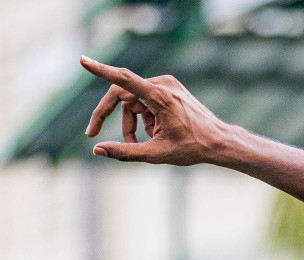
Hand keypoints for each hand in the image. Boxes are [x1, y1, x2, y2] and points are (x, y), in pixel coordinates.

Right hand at [81, 57, 234, 164]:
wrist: (220, 142)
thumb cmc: (192, 149)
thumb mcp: (156, 155)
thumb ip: (125, 152)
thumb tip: (97, 150)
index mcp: (159, 96)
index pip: (123, 80)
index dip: (100, 71)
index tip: (82, 61)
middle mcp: (162, 84)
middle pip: (123, 97)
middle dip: (114, 119)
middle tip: (93, 135)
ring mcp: (167, 84)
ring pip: (134, 102)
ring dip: (133, 123)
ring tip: (147, 142)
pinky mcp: (170, 88)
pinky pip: (146, 101)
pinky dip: (145, 118)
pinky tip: (159, 132)